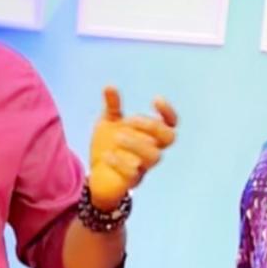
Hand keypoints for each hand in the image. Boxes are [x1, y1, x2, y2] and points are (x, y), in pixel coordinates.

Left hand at [88, 88, 177, 210]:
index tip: (155, 99)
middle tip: (130, 119)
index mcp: (150, 135)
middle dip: (153, 126)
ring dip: (137, 144)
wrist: (95, 176)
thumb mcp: (107, 123)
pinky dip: (121, 163)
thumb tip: (109, 86)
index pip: (171, 124)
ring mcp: (144, 166)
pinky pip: (133, 174)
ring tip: (117, 137)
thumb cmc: (108, 147)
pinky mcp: (131, 181)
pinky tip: (107, 155)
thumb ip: (111, 106)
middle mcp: (151, 150)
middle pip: (169, 138)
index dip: (168, 112)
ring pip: (154, 156)